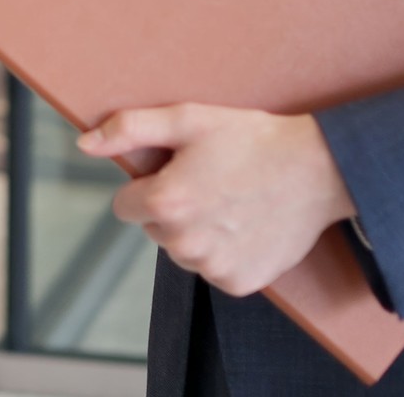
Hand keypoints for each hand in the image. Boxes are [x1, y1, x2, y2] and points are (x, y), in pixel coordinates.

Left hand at [79, 104, 357, 297]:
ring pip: (182, 251)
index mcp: (166, 203)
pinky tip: (246, 225)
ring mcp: (213, 267)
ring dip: (196, 232)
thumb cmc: (250, 139)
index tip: (176, 173)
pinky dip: (224, 252)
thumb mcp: (188, 119)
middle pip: (154, 230)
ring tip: (231, 201)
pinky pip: (213, 269)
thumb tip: (84, 143)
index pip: (124, 207)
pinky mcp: (240, 283)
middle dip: (171, 209)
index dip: (147, 188)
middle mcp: (185, 243)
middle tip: (210, 183)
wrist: (319, 169)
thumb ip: (129, 129)